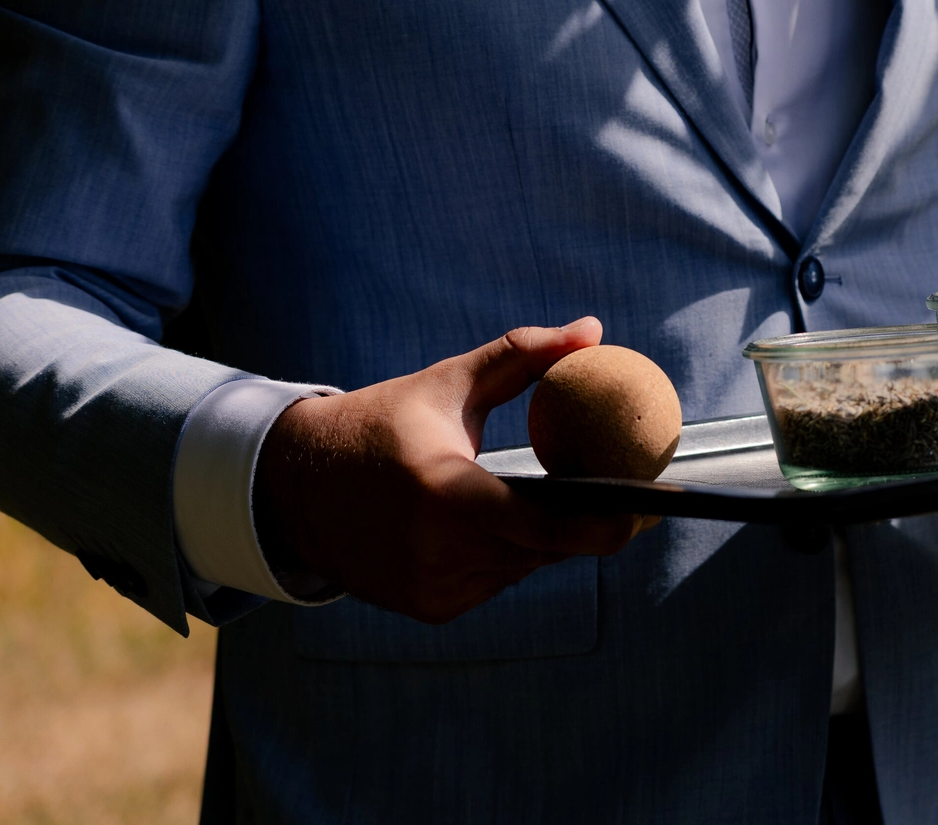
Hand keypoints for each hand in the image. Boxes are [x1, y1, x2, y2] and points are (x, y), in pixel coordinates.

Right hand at [253, 317, 647, 623]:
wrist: (294, 487)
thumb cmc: (382, 425)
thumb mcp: (448, 383)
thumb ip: (523, 355)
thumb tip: (592, 330)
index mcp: (443, 491)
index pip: (540, 524)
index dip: (599, 526)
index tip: (642, 515)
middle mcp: (436, 549)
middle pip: (542, 548)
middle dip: (580, 524)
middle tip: (618, 498)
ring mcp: (430, 586)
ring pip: (523, 567)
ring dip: (538, 540)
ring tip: (532, 499)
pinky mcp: (429, 607)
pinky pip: (495, 582)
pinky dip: (504, 556)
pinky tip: (487, 526)